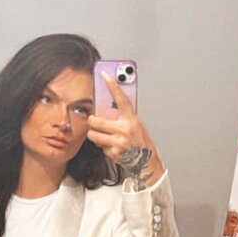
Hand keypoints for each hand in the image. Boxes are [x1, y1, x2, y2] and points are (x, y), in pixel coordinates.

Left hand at [86, 72, 165, 189]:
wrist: (145, 161)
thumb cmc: (140, 142)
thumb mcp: (135, 125)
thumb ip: (123, 117)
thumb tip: (108, 110)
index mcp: (131, 119)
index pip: (121, 98)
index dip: (112, 85)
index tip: (104, 75)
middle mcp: (124, 129)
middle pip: (97, 121)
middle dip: (91, 122)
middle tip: (92, 121)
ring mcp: (118, 142)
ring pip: (94, 135)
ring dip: (95, 135)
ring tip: (102, 136)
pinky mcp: (114, 152)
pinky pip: (100, 147)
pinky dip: (103, 147)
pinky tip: (111, 147)